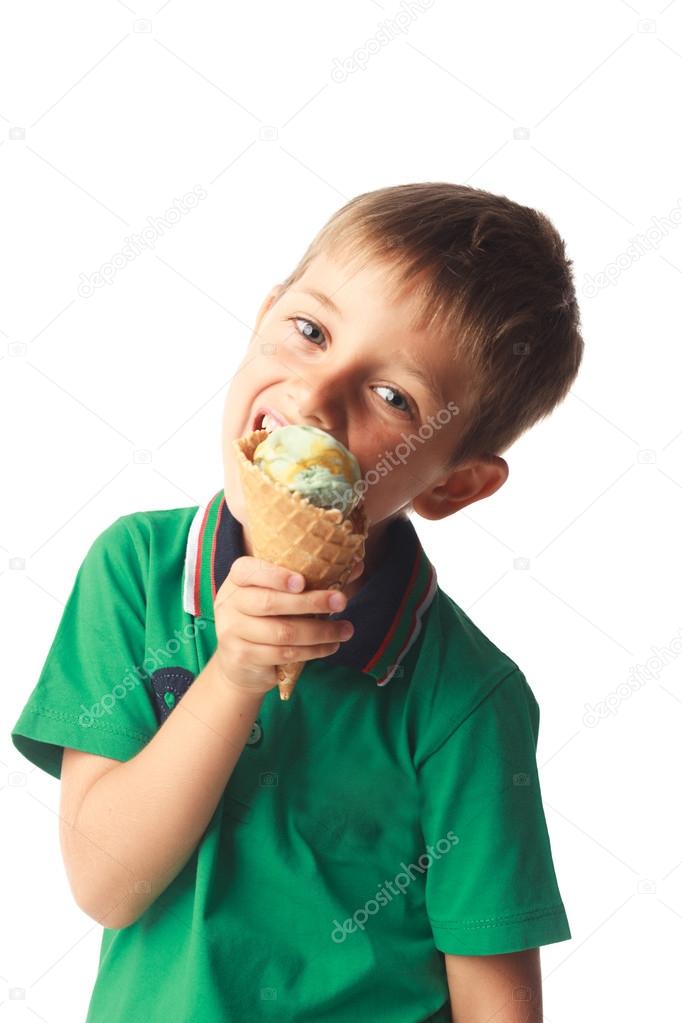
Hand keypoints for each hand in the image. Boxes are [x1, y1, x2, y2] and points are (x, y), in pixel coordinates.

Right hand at [212, 556, 364, 695]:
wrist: (239, 665)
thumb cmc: (268, 619)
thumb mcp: (280, 597)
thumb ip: (311, 580)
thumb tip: (356, 565)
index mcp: (237, 580)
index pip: (248, 570)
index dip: (274, 575)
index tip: (302, 581)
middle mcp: (230, 603)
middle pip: (270, 603)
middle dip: (311, 602)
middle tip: (341, 601)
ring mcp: (233, 631)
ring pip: (282, 632)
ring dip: (320, 632)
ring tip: (345, 630)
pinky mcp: (243, 656)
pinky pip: (283, 654)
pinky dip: (313, 651)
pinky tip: (330, 646)